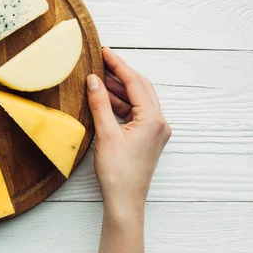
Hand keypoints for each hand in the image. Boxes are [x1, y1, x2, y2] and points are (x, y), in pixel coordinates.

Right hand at [86, 47, 170, 214]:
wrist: (125, 200)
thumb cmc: (118, 172)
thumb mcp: (106, 134)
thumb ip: (100, 104)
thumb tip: (93, 80)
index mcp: (154, 119)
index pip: (135, 83)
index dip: (118, 65)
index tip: (104, 51)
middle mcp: (159, 122)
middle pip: (140, 88)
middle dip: (120, 73)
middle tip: (101, 60)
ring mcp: (155, 130)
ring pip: (137, 100)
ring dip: (119, 89)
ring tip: (98, 78)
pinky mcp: (147, 137)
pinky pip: (135, 112)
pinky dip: (120, 103)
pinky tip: (104, 98)